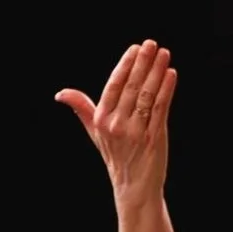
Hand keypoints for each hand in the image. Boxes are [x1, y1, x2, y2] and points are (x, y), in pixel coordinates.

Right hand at [56, 40, 177, 208]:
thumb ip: (82, 109)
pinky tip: (171, 75)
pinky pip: (160, 109)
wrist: (134, 187)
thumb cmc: (116, 156)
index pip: (113, 86)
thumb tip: (61, 94)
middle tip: (152, 44)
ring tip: (165, 54)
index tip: (136, 48)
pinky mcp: (154, 138)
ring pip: (147, 96)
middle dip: (143, 63)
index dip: (125, 65)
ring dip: (157, 73)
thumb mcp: (95, 132)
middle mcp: (117, 125)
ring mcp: (136, 132)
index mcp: (101, 120)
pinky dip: (166, 91)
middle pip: (131, 87)